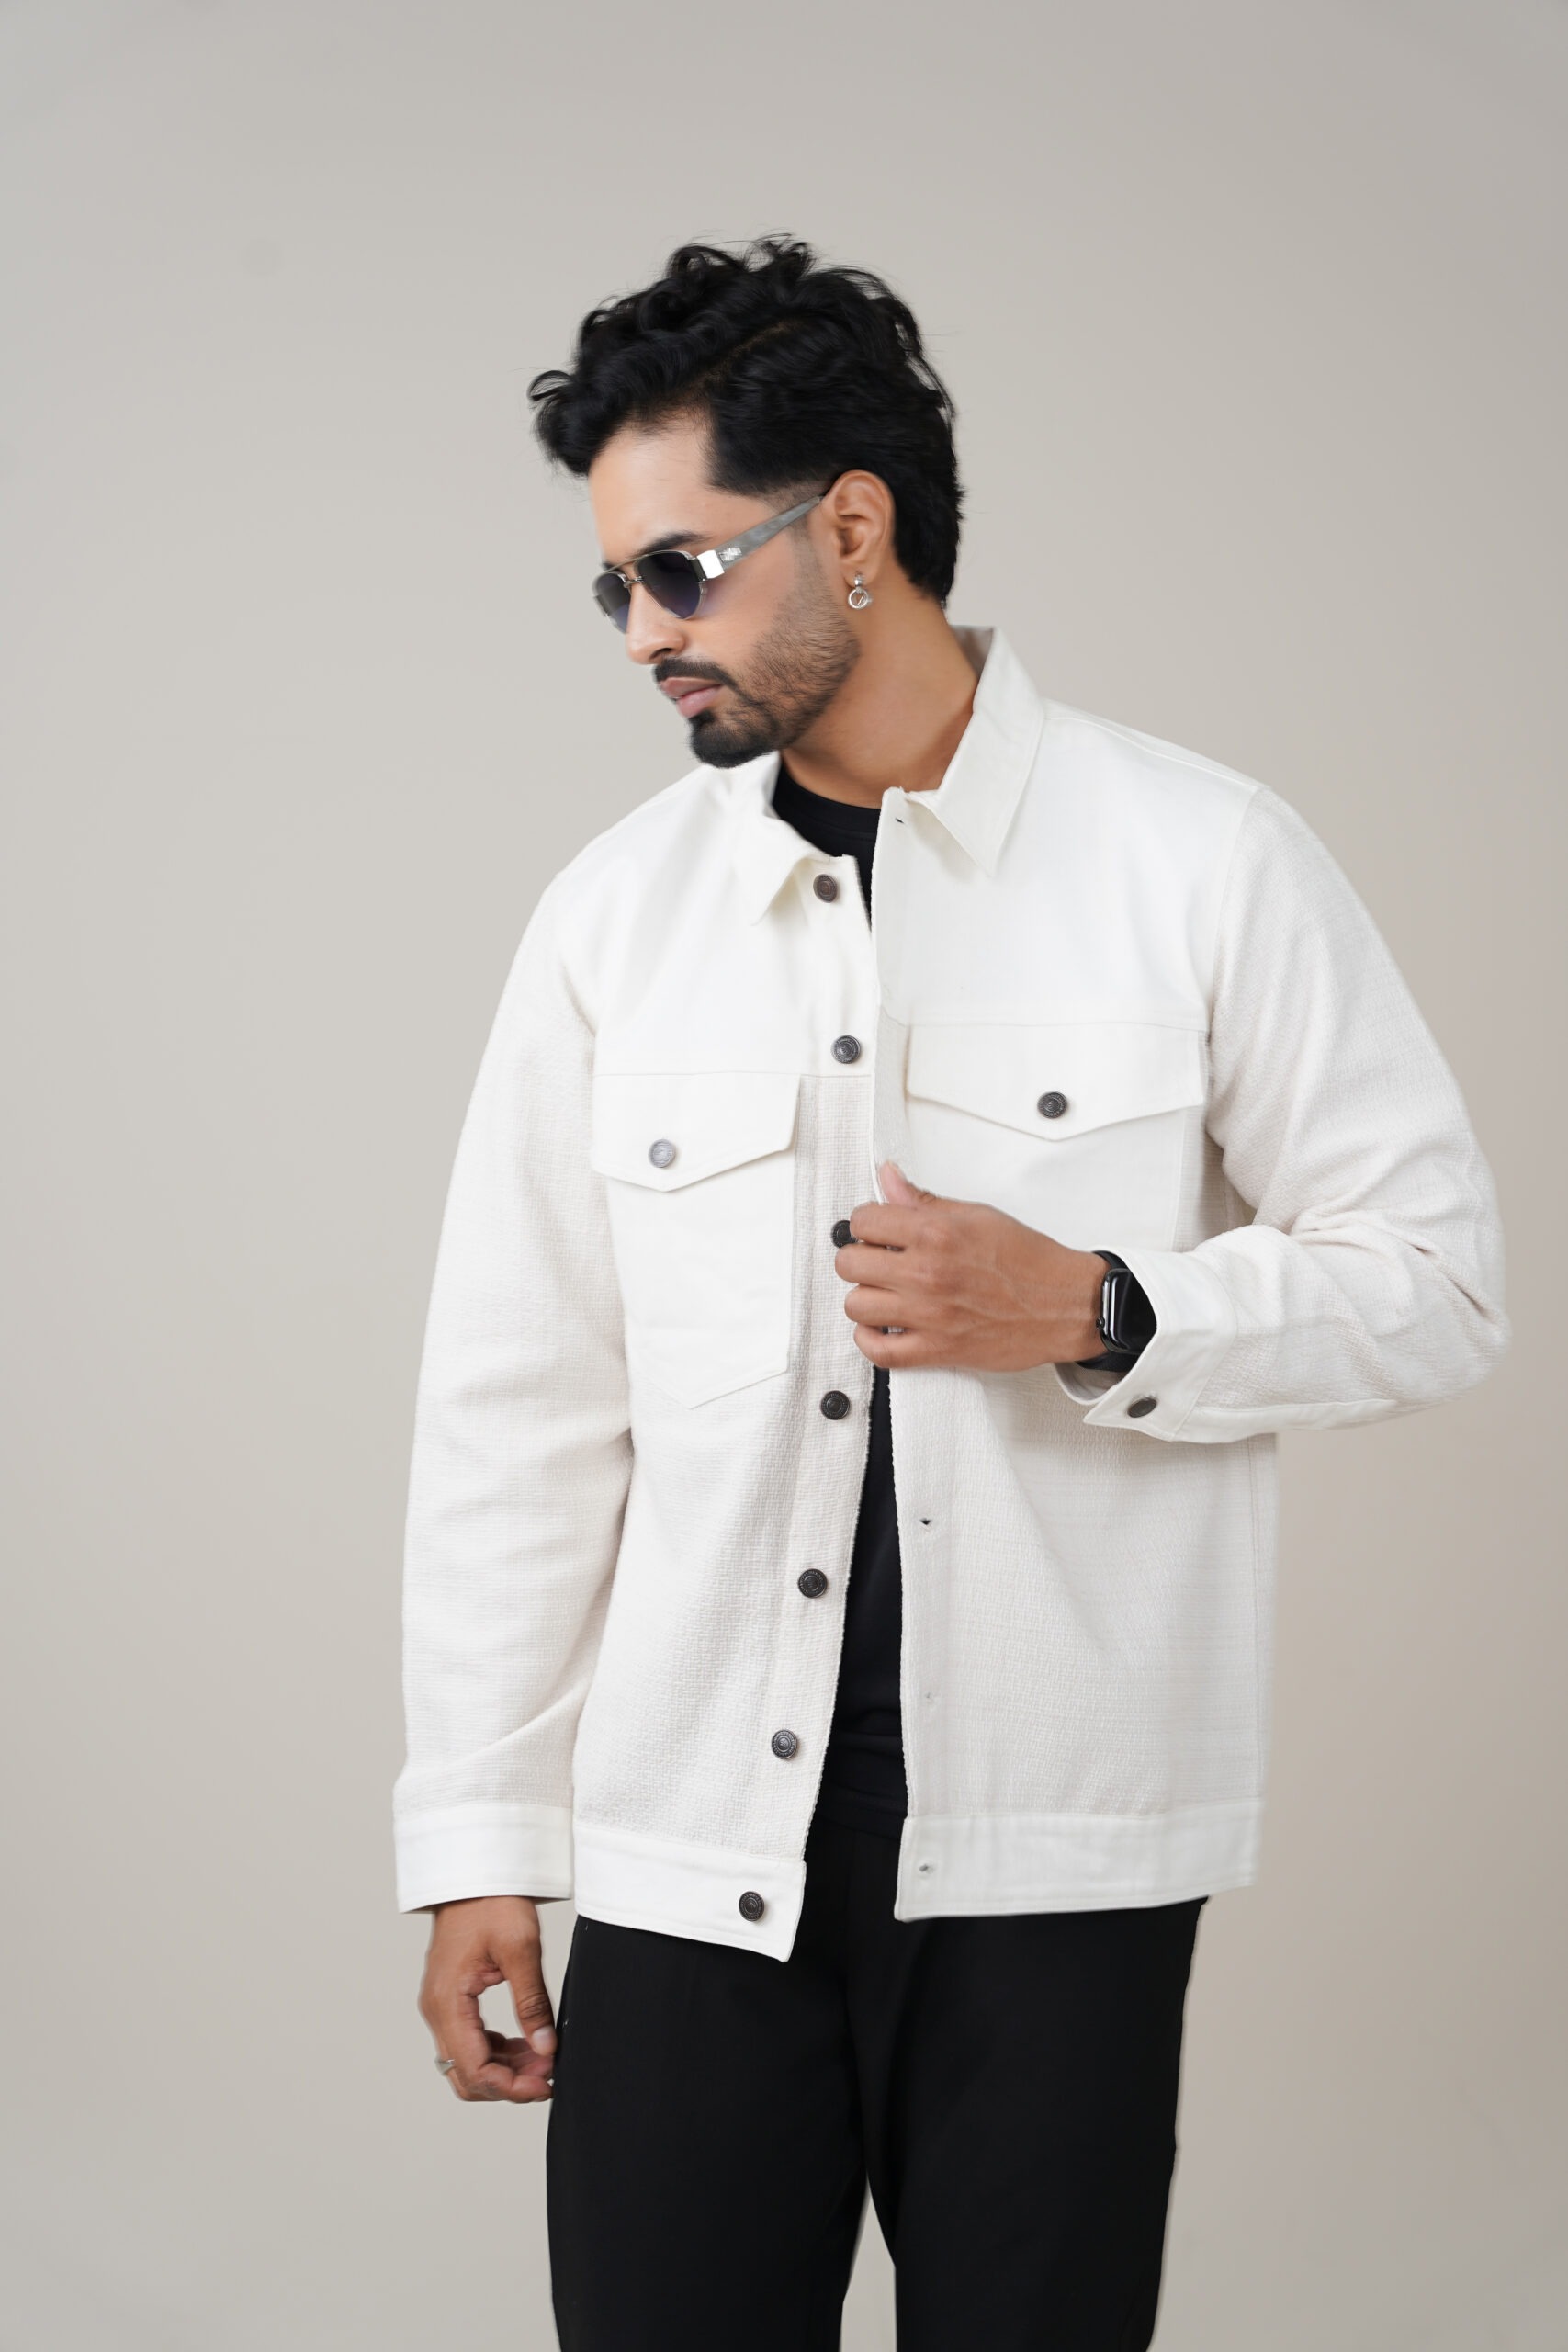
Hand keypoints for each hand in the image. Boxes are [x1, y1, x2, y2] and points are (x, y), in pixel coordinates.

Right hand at [418, 1895, 556, 2104]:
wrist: (474, 1874)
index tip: (545, 2084)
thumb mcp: (521, 1948)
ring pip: (467, 2062)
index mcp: (447, 2001)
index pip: (474, 2069)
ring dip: (504, 2070)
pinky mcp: (450, 2000)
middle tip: (548, 2075)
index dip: (511, 2087)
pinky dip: (497, 2052)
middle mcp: (436, 2010)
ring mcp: (440, 2006)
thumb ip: (532, 2002)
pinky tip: (526, 2045)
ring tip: (543, 2060)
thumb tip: (546, 2049)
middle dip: (508, 2084)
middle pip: (466, 2075)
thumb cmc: (492, 1902)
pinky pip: (468, 2042)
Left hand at [834, 1161, 1103, 1370]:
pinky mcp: (937, 1349)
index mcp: (936, 1234)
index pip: (863, 1221)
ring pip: (856, 1306)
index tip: (877, 1229)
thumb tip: (889, 1177)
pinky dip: (870, 1340)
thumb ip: (925, 1201)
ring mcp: (928, 1315)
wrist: (1065, 1305)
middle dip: (860, 1257)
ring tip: (883, 1293)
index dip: (866, 1223)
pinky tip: (882, 1326)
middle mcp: (927, 1274)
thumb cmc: (1029, 1261)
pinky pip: (879, 1351)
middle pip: (849, 1264)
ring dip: (865, 1297)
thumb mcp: (977, 1215)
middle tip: (878, 1259)